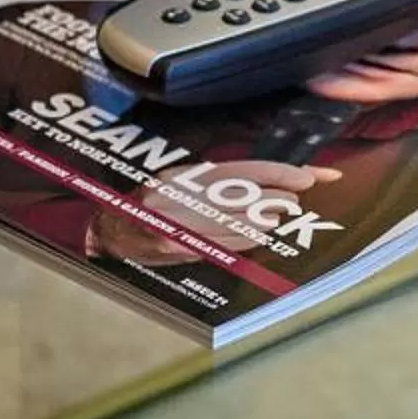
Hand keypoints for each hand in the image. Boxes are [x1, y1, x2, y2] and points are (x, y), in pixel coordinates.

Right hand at [89, 157, 331, 264]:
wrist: (109, 229)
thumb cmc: (149, 200)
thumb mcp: (179, 177)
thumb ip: (217, 178)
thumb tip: (263, 181)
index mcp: (186, 174)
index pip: (244, 170)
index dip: (279, 173)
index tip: (308, 177)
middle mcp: (183, 197)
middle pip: (246, 198)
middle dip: (276, 200)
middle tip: (293, 201)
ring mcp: (180, 224)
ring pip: (239, 224)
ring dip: (265, 221)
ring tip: (278, 216)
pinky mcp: (177, 248)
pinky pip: (223, 244)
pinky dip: (246, 240)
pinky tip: (258, 235)